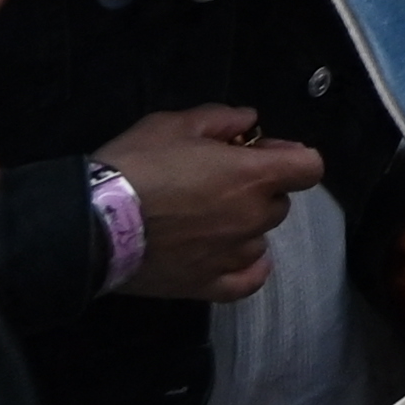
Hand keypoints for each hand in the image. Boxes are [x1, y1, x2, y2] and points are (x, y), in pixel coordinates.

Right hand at [97, 106, 322, 299]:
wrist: (94, 222)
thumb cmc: (136, 166)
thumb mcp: (174, 124)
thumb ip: (221, 119)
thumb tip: (250, 120)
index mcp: (252, 176)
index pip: (310, 167)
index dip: (290, 157)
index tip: (261, 154)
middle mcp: (252, 218)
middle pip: (279, 203)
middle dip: (259, 190)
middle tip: (220, 183)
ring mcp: (233, 255)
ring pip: (260, 238)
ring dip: (246, 226)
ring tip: (208, 219)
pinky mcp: (209, 285)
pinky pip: (248, 280)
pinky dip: (247, 268)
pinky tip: (231, 256)